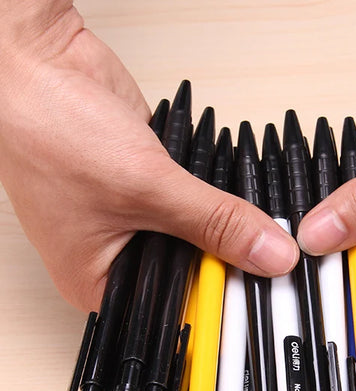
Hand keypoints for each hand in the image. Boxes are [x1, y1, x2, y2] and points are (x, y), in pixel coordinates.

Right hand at [0, 3, 297, 311]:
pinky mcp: (151, 191)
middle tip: (269, 254)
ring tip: (255, 223)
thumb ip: (214, 223)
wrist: (37, 65)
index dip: (220, 302)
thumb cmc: (48, 131)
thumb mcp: (146, 188)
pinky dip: (215, 200)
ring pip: (198, 238)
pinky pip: (196, 206)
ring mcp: (136, 223)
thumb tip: (268, 255)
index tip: (262, 290)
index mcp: (100, 282)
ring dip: (224, 227)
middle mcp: (119, 258)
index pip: (176, 311)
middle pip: (192, 275)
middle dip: (228, 261)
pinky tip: (236, 199)